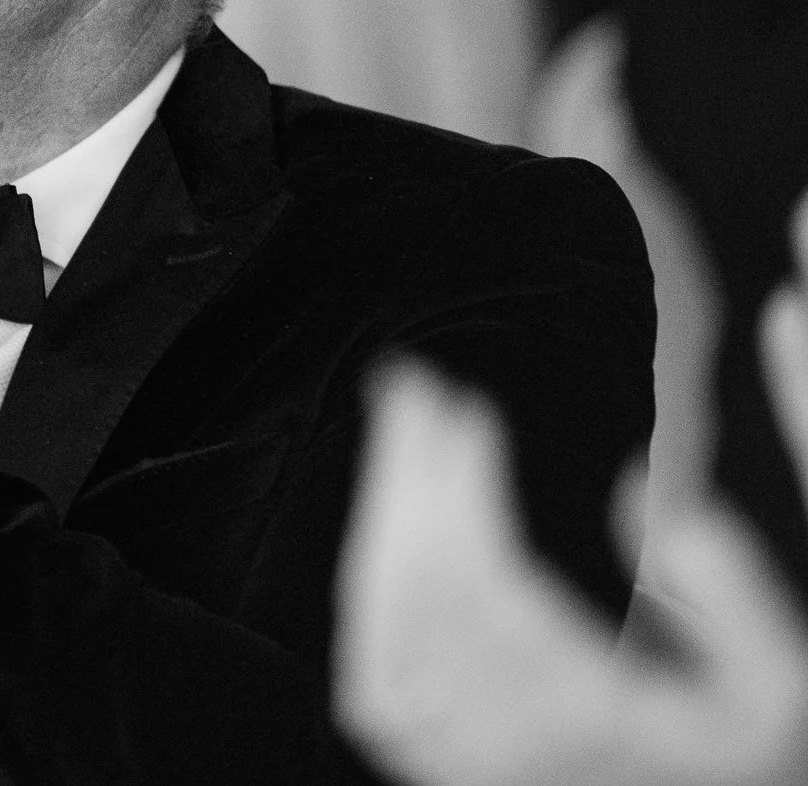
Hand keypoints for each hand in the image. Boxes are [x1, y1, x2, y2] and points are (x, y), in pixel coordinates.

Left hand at [335, 360, 807, 785]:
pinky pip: (375, 687)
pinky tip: (382, 533)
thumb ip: (736, 598)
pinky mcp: (446, 773)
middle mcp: (511, 748)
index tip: (464, 408)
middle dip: (405, 474)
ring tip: (398, 438)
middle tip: (408, 386)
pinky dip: (367, 596)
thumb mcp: (781, 692)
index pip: (488, 582)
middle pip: (421, 594)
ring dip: (379, 522)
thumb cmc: (736, 763)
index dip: (461, 484)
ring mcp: (467, 768)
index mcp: (588, 717)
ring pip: (382, 635)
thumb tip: (637, 487)